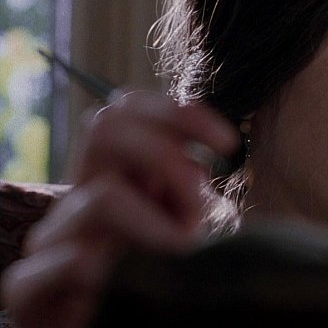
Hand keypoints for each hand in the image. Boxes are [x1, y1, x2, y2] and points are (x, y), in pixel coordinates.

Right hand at [0, 91, 237, 327]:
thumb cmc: (154, 284)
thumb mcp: (183, 226)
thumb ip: (190, 189)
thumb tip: (221, 149)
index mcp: (118, 176)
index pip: (128, 111)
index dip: (179, 113)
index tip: (227, 145)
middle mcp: (81, 195)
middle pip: (105, 127)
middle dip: (166, 156)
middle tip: (199, 203)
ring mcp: (53, 238)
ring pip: (102, 198)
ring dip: (158, 225)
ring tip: (180, 256)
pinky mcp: (28, 287)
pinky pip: (67, 261)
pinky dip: (108, 271)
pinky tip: (127, 285)